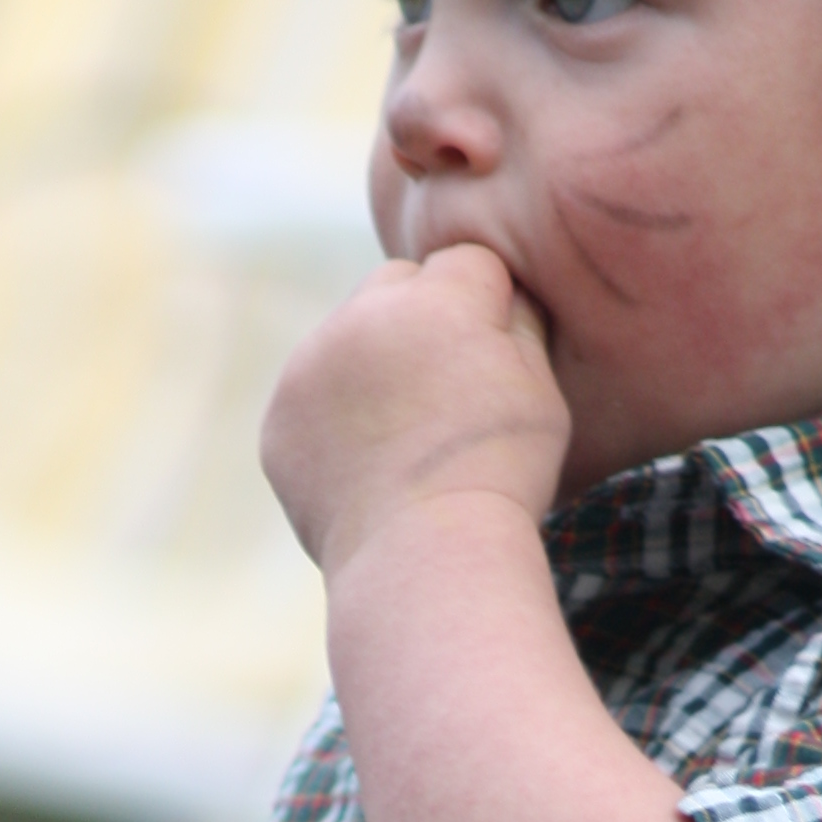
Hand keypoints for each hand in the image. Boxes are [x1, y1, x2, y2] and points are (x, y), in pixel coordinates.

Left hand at [261, 243, 570, 578]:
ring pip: (348, 337)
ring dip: (374, 365)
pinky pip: (311, 395)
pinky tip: (371, 463)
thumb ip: (519, 323)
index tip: (496, 358)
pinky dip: (335, 417)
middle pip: (396, 283)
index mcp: (437, 300)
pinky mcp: (280, 418)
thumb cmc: (501, 474)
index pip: (466, 263)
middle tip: (449, 389)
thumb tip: (500, 296)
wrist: (426, 558)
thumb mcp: (541, 389)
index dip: (489, 307)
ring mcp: (309, 367)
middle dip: (422, 318)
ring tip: (409, 434)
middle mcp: (362, 317)